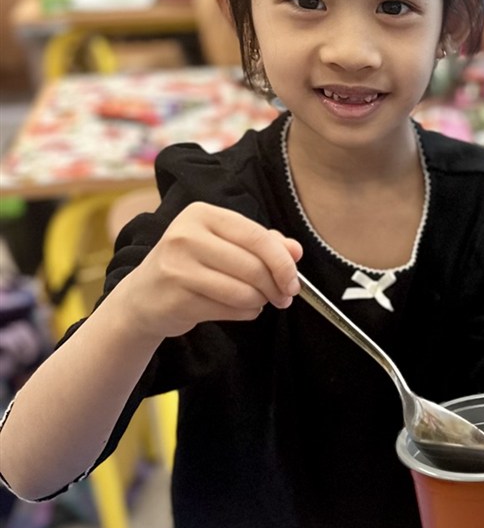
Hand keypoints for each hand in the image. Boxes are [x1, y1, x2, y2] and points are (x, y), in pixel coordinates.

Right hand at [118, 202, 301, 340]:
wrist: (143, 296)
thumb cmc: (191, 265)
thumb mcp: (223, 244)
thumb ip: (262, 242)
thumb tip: (295, 250)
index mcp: (202, 214)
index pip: (257, 237)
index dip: (283, 262)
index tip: (294, 280)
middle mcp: (186, 236)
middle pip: (254, 266)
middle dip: (277, 286)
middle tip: (284, 297)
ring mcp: (178, 268)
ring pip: (245, 291)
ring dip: (261, 301)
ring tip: (258, 301)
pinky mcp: (177, 299)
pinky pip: (231, 310)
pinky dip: (246, 313)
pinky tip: (240, 309)